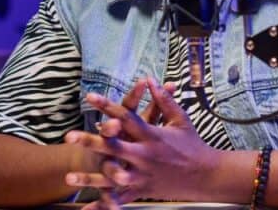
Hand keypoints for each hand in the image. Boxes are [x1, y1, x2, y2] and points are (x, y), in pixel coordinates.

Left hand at [65, 77, 219, 203]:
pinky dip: (105, 205)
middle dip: (90, 142)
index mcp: (152, 136)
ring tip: (70, 177)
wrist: (207, 175)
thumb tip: (152, 80)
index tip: (90, 97)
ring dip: (90, 178)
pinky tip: (89, 209)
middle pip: (113, 147)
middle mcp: (145, 155)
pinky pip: (121, 200)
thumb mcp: (180, 120)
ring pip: (112, 177)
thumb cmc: (193, 145)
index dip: (107, 106)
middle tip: (70, 137)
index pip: (126, 117)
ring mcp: (143, 175)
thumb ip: (164, 100)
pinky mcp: (144, 190)